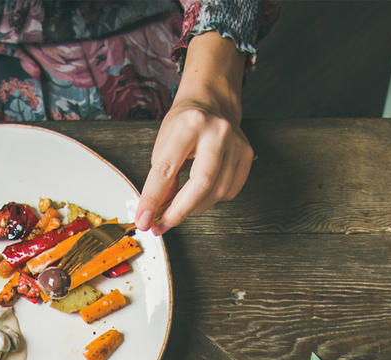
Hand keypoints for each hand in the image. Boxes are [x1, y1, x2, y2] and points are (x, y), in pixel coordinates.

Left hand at [136, 34, 251, 232]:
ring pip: (216, 192)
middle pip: (201, 184)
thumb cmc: (185, 123)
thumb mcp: (164, 143)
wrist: (212, 103)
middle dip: (178, 211)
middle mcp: (217, 132)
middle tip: (162, 225)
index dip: (153, 198)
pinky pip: (229, 191)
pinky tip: (200, 193)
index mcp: (190, 124)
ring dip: (193, 207)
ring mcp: (236, 143)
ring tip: (179, 207)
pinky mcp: (246, 154)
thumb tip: (157, 211)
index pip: (167, 168)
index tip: (144, 219)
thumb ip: (160, 177)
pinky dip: (211, 199)